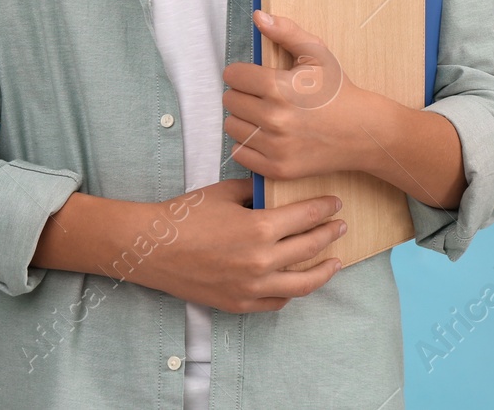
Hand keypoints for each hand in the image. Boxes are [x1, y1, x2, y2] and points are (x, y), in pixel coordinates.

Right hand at [127, 178, 345, 312]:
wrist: (152, 248)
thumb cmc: (185, 216)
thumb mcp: (223, 193)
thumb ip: (254, 192)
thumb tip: (274, 190)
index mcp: (259, 228)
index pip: (305, 217)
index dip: (324, 209)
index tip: (335, 203)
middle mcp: (261, 261)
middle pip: (310, 248)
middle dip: (330, 234)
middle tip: (341, 226)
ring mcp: (252, 287)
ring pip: (302, 284)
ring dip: (324, 271)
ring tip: (335, 262)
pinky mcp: (240, 304)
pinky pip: (277, 302)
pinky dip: (292, 291)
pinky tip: (298, 281)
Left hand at [221, 10, 386, 181]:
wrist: (363, 132)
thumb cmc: (338, 91)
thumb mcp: (317, 54)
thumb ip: (285, 32)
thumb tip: (259, 16)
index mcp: (279, 87)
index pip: (232, 76)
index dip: (242, 73)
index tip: (253, 76)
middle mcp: (274, 119)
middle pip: (230, 101)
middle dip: (242, 94)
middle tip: (263, 96)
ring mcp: (275, 147)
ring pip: (232, 127)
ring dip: (244, 119)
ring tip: (265, 114)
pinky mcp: (278, 168)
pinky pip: (240, 153)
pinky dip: (248, 144)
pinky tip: (266, 135)